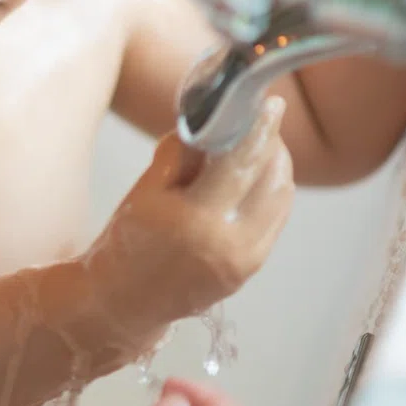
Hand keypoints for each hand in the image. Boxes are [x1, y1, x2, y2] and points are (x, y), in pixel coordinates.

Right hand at [85, 96, 293, 336]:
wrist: (124, 302)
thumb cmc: (126, 243)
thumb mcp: (144, 192)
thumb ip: (179, 156)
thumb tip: (208, 125)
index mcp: (197, 220)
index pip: (240, 162)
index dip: (259, 128)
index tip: (269, 103)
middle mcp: (231, 242)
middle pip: (271, 179)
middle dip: (272, 143)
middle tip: (264, 119)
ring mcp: (247, 259)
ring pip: (281, 199)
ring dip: (277, 166)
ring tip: (261, 145)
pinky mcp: (252, 268)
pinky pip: (275, 220)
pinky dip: (272, 192)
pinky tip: (256, 177)